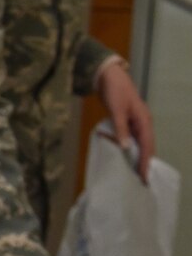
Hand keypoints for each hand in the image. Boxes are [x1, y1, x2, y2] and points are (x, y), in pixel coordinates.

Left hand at [96, 60, 154, 179]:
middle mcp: (143, 123)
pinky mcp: (128, 121)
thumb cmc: (114, 91)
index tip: (144, 176)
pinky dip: (130, 147)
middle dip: (144, 162)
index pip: (147, 145)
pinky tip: (125, 156)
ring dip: (138, 156)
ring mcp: (136, 122)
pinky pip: (132, 138)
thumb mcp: (116, 110)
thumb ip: (121, 129)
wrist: (108, 75)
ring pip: (140, 143)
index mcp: (144, 120)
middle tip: (141, 180)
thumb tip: (126, 148)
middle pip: (146, 146)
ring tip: (134, 172)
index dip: (146, 161)